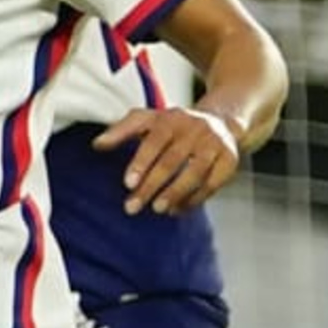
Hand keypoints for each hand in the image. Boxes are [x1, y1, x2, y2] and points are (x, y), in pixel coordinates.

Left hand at [91, 106, 242, 213]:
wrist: (221, 120)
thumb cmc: (174, 125)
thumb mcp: (148, 120)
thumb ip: (121, 130)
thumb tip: (96, 145)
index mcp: (171, 118)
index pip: (154, 141)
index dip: (141, 163)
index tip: (128, 184)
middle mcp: (195, 129)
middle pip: (171, 161)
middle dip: (151, 186)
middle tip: (133, 207)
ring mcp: (215, 144)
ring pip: (195, 173)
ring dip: (175, 194)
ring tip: (158, 209)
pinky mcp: (230, 159)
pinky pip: (213, 183)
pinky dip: (195, 199)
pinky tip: (178, 209)